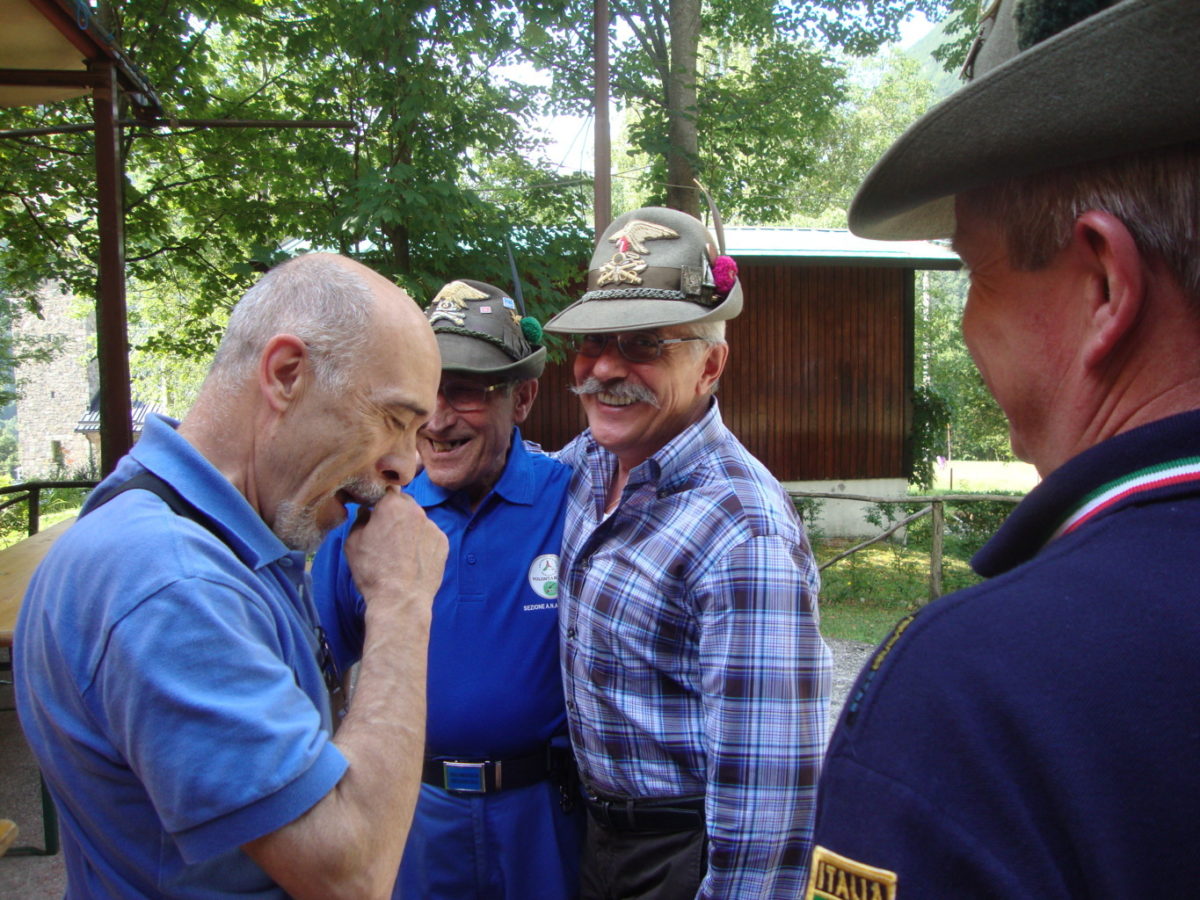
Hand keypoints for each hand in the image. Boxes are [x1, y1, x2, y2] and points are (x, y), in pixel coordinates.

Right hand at [343, 487, 446, 614]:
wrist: (401, 599)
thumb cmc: (373, 571)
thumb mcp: (353, 543)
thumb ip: (359, 520)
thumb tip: (366, 512)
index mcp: (392, 505)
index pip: (388, 489)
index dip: (381, 498)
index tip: (376, 509)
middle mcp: (416, 510)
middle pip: (405, 503)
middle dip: (396, 513)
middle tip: (387, 533)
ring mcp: (432, 526)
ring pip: (419, 520)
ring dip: (410, 528)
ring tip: (401, 551)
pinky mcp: (444, 542)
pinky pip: (430, 535)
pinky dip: (423, 542)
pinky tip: (413, 559)